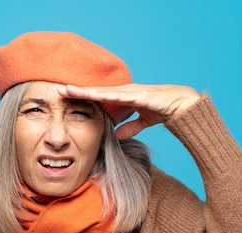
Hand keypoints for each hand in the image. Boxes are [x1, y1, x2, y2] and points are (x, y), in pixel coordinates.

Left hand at [58, 83, 200, 138]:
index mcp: (125, 97)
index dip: (83, 96)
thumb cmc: (165, 109)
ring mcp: (131, 92)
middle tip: (58, 89)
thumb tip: (118, 135)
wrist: (184, 106)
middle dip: (77, 90)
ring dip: (85, 91)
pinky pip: (118, 96)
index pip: (99, 96)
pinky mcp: (139, 95)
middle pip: (96, 91)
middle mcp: (125, 92)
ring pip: (103, 91)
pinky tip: (92, 94)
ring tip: (68, 89)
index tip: (66, 97)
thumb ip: (131, 127)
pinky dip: (104, 95)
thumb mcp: (144, 121)